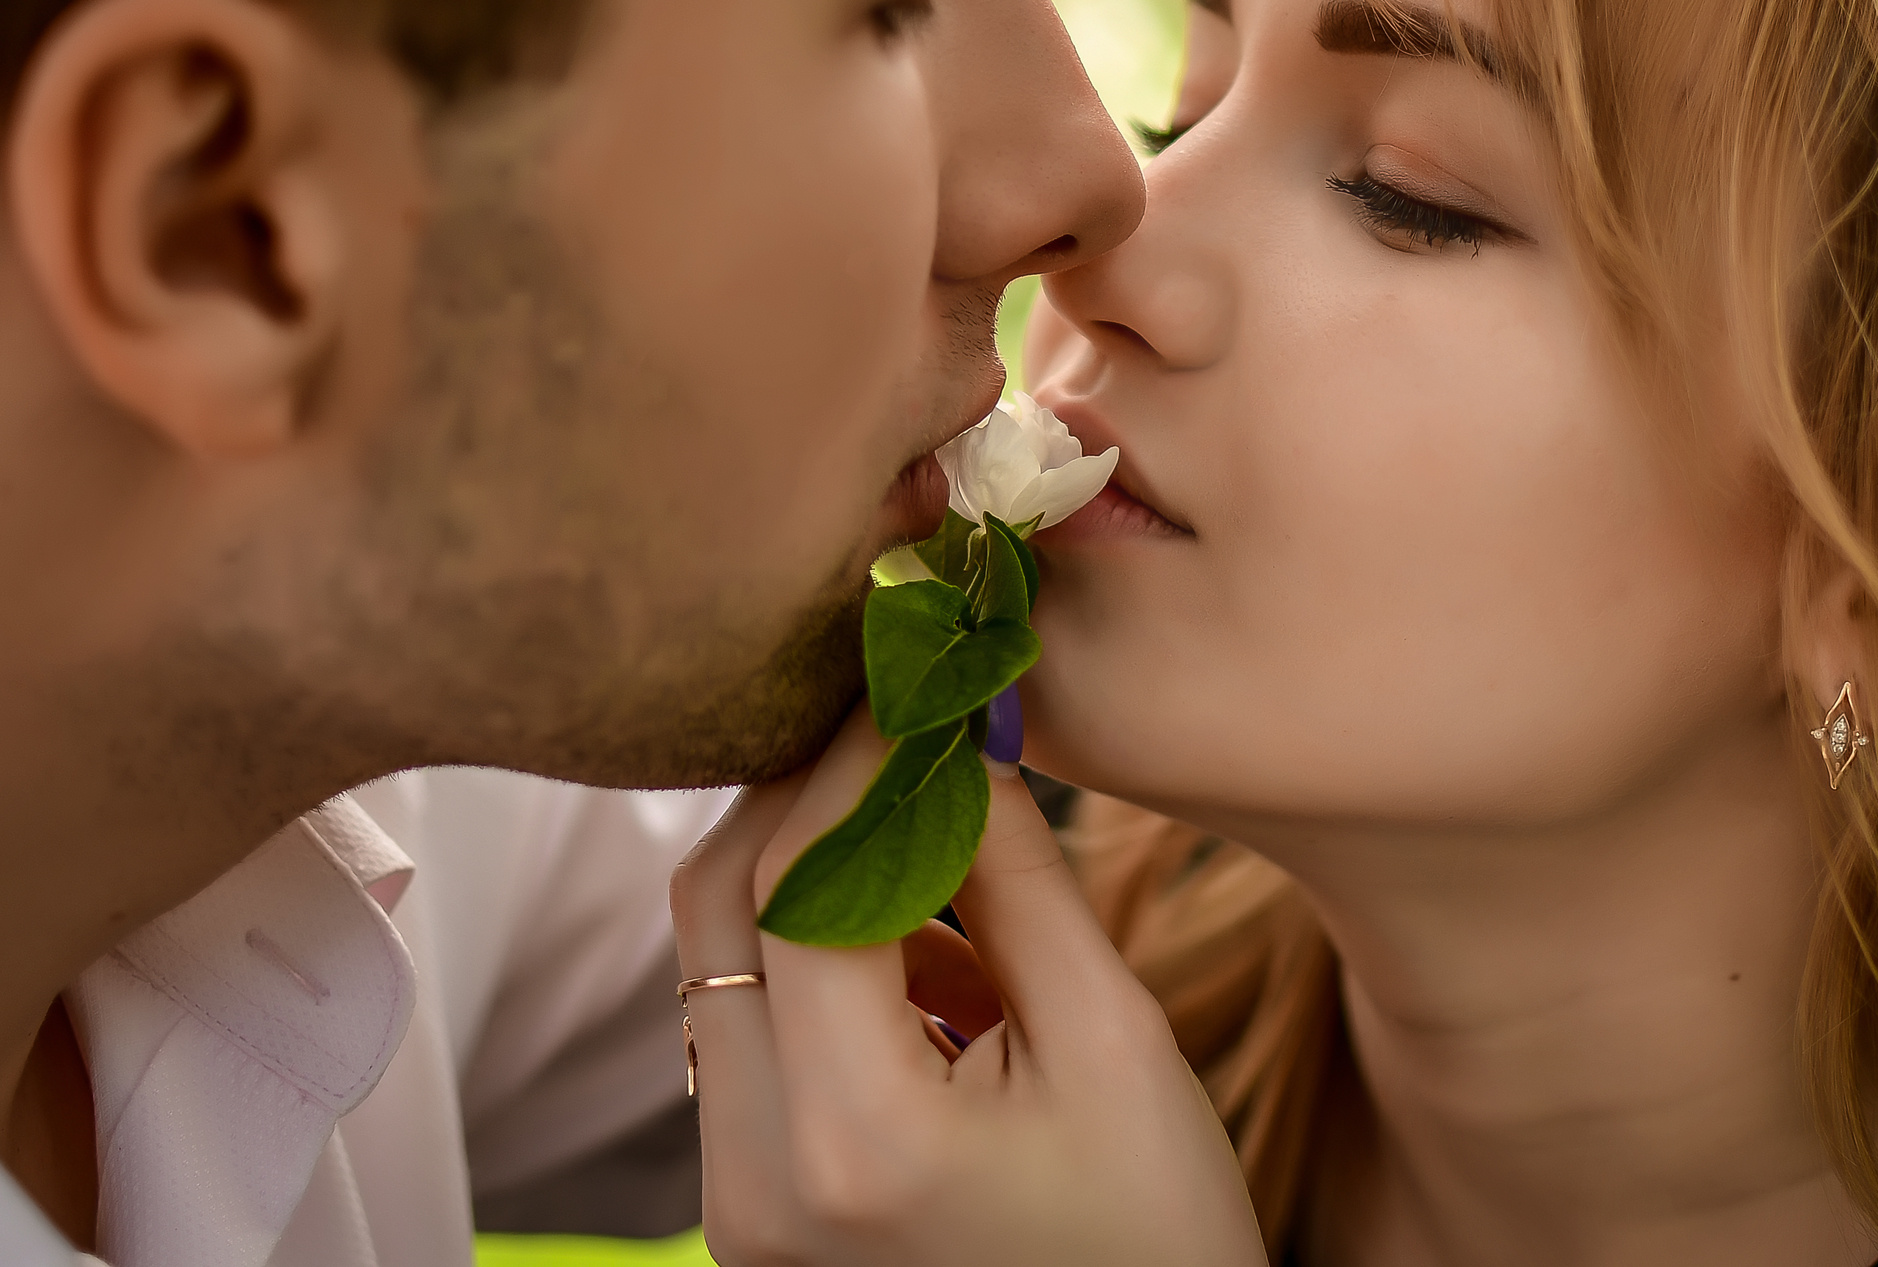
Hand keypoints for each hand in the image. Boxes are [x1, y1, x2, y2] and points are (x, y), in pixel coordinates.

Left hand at [670, 712, 1265, 1265]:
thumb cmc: (1158, 1240)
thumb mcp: (1116, 1042)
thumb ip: (1016, 877)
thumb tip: (956, 732)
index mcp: (855, 1140)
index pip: (802, 879)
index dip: (854, 754)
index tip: (908, 668)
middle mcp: (754, 1181)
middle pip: (718, 909)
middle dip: (806, 793)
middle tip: (897, 719)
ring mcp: (733, 1208)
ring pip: (720, 965)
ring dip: (809, 875)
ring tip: (947, 858)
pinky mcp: (744, 1212)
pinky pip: (745, 1035)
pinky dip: (814, 963)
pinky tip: (931, 966)